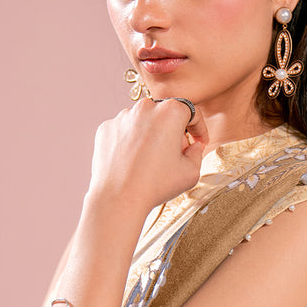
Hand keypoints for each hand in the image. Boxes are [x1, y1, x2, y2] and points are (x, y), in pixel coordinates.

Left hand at [87, 97, 208, 211]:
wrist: (119, 198)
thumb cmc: (155, 185)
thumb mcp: (190, 172)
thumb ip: (197, 153)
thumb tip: (193, 147)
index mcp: (170, 112)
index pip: (191, 112)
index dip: (198, 128)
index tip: (198, 140)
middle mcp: (145, 108)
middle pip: (166, 114)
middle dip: (173, 132)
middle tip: (176, 155)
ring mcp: (123, 117)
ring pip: (144, 122)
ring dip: (151, 135)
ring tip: (151, 162)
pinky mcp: (107, 128)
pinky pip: (125, 130)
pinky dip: (131, 142)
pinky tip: (134, 162)